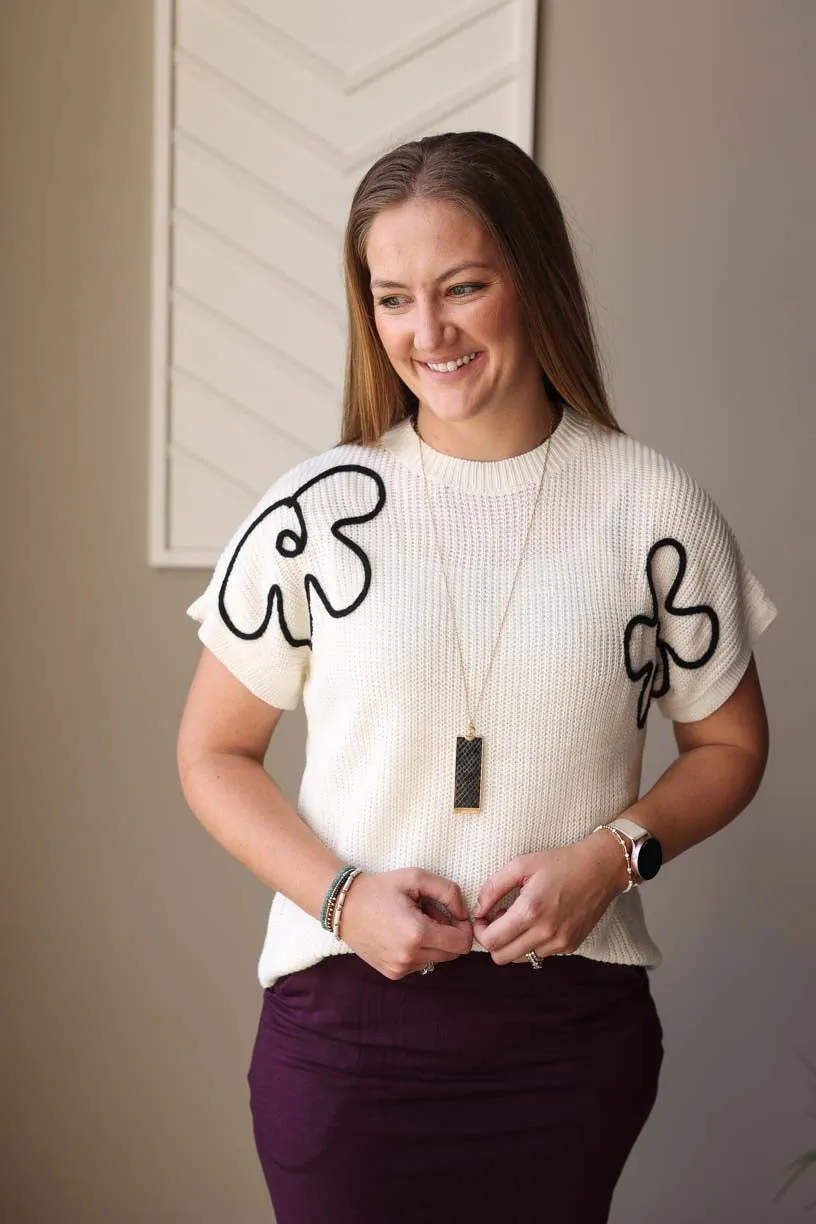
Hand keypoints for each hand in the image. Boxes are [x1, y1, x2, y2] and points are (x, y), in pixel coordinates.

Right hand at [338, 868, 473, 979]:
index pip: (463, 943)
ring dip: (434, 942)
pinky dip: (420, 950)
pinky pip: (421, 964)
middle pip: (453, 954)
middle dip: (449, 934)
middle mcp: (410, 957)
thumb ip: (448, 892)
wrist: (344, 906)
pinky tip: (403, 933)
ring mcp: (400, 968)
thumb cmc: (381, 888)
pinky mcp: (393, 973)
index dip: (464, 927)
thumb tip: (464, 915)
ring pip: (438, 959)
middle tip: (430, 914)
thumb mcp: (416, 878)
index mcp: (417, 934)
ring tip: (414, 922)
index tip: (453, 914)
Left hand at [471, 834, 627, 964]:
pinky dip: (531, 943)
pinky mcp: (570, 946)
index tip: (483, 918)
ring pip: (520, 959)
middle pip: (501, 957)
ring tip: (518, 920)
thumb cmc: (560, 862)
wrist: (600, 869)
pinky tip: (537, 922)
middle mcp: (545, 932)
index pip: (491, 941)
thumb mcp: (521, 865)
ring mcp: (560, 943)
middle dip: (492, 941)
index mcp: (530, 911)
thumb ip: (493, 887)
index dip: (480, 931)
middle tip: (497, 920)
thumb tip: (478, 911)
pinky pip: (540, 955)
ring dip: (512, 944)